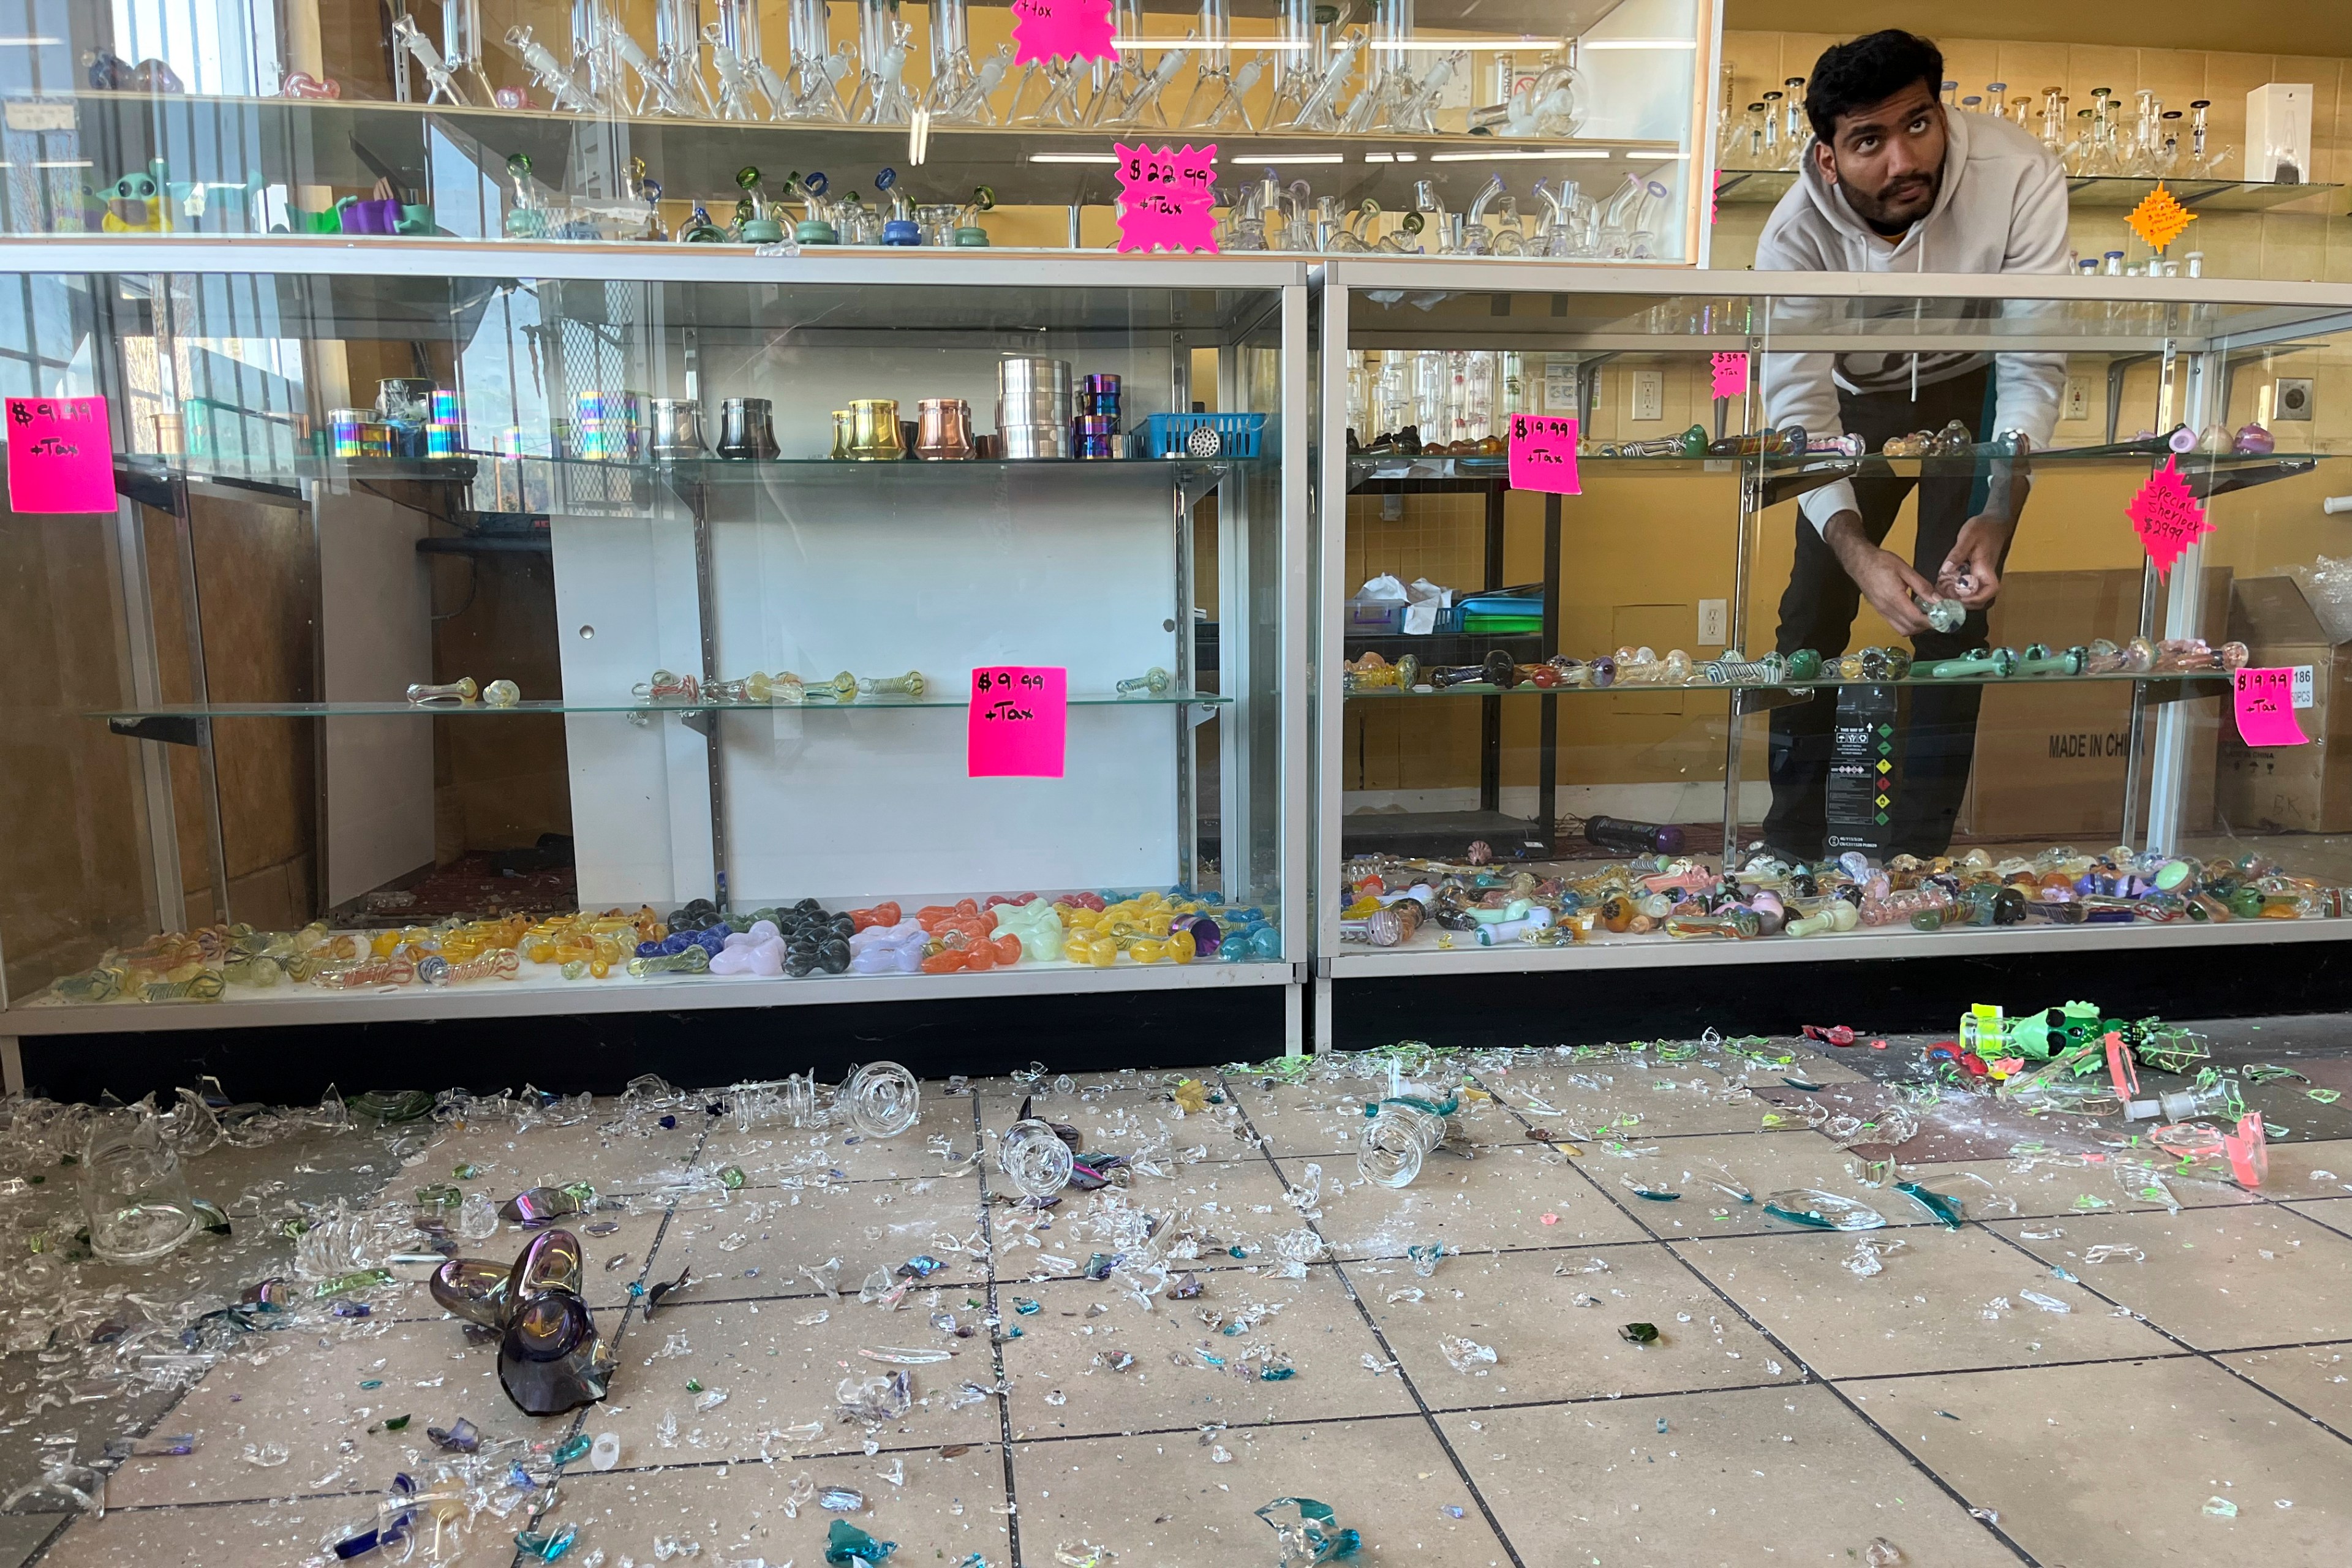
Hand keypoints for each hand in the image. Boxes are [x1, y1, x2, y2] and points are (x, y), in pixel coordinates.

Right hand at [1822, 512, 1934, 634]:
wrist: (1859, 561)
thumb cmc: (1880, 562)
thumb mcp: (1905, 569)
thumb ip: (1922, 586)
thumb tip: (1938, 600)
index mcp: (1894, 597)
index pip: (1916, 618)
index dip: (1932, 621)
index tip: (1944, 618)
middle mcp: (1886, 609)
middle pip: (1910, 628)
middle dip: (1927, 626)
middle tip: (1939, 616)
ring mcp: (1882, 612)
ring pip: (1903, 630)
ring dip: (1917, 627)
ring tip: (1928, 615)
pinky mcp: (1880, 611)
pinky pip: (1896, 625)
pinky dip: (1909, 624)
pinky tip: (1915, 613)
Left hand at [1936, 514, 2014, 608]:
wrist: (1994, 521)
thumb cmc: (1983, 527)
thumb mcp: (1967, 536)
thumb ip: (1957, 553)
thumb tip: (1946, 569)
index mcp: (1986, 567)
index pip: (1990, 590)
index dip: (1977, 599)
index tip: (1960, 600)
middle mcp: (1985, 575)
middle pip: (1980, 598)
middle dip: (1963, 603)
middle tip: (1943, 601)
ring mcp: (1980, 575)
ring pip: (1972, 595)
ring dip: (1958, 598)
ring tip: (1940, 596)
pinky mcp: (1975, 573)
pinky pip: (1967, 587)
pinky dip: (1955, 590)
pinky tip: (1942, 587)